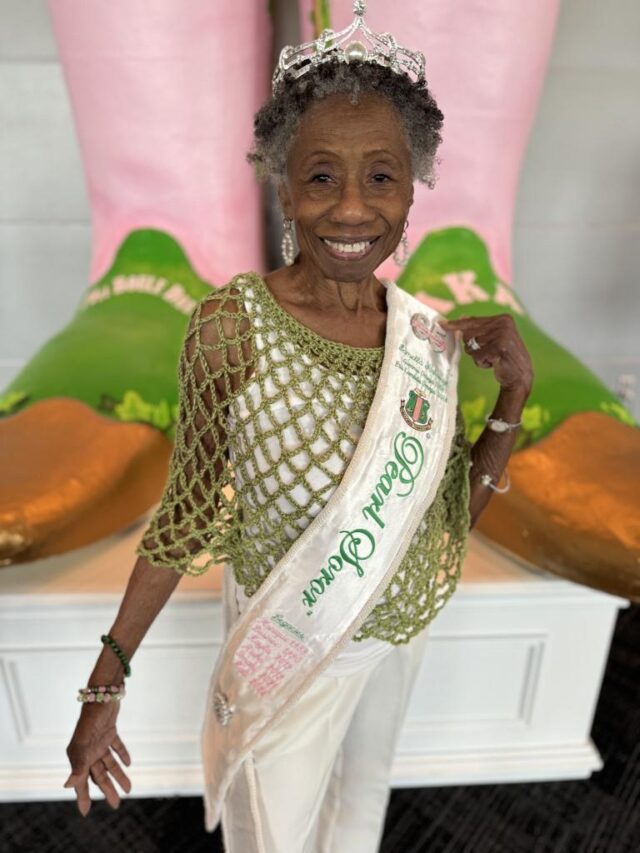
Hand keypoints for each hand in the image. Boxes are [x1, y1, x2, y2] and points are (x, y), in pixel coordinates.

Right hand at [64, 701, 130, 815]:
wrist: (102, 694)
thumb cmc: (91, 719)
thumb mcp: (84, 744)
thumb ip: (78, 765)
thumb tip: (68, 786)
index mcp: (78, 755)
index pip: (80, 780)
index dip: (82, 796)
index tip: (85, 812)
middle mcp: (87, 749)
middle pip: (98, 774)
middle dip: (107, 789)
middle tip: (117, 804)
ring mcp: (98, 740)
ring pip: (109, 763)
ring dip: (119, 775)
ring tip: (129, 789)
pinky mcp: (109, 731)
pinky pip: (116, 746)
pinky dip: (122, 754)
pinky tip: (129, 763)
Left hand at [440, 314, 533, 395]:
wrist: (521, 375)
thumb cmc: (505, 356)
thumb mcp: (494, 338)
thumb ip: (480, 328)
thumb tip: (461, 317)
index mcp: (503, 318)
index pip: (473, 321)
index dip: (456, 324)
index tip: (441, 324)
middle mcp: (503, 323)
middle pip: (469, 334)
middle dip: (473, 347)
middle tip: (488, 353)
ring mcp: (502, 335)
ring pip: (472, 346)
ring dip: (478, 356)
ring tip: (493, 358)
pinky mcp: (499, 348)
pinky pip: (477, 356)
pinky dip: (482, 363)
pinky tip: (494, 363)